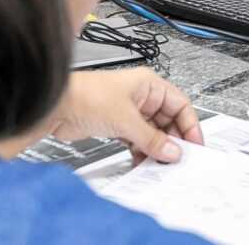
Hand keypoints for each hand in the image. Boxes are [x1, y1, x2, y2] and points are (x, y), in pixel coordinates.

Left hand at [50, 68, 202, 163]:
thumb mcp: (126, 120)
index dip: (189, 125)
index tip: (194, 145)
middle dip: (171, 140)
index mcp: (149, 85)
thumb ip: (151, 139)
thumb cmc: (86, 96)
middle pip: (167, 121)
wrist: (54, 107)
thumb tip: (172, 151)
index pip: (180, 105)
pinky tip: (141, 162)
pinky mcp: (116, 125)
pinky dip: (140, 151)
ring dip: (155, 148)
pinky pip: (137, 140)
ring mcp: (129, 112)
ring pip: (152, 133)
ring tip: (159, 163)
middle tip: (176, 159)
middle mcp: (141, 97)